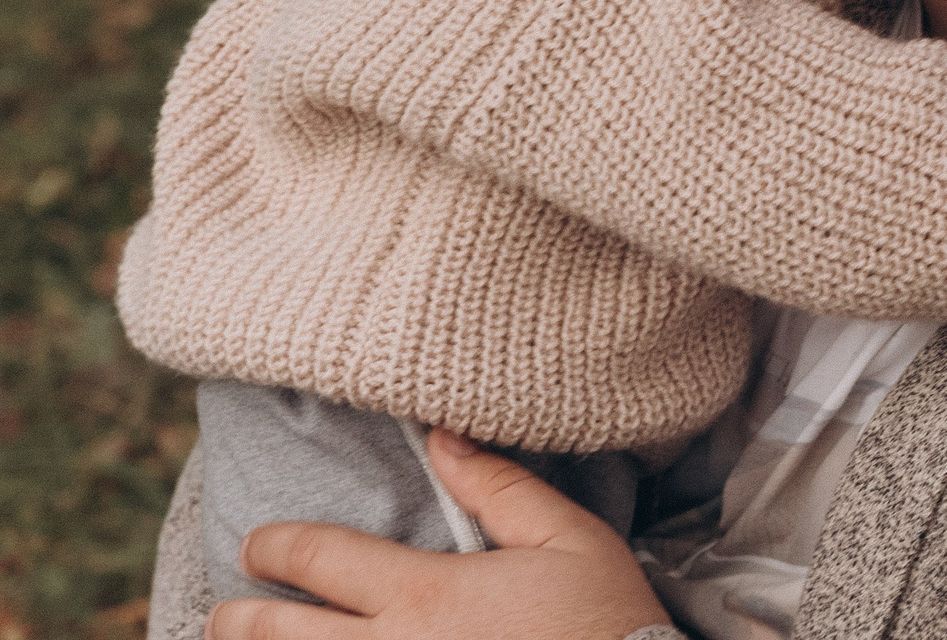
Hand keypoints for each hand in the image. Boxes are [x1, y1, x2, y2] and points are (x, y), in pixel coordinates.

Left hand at [206, 428, 668, 639]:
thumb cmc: (607, 625)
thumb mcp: (571, 541)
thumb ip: (502, 489)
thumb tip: (444, 436)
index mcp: (426, 593)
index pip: (317, 558)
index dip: (275, 545)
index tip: (259, 543)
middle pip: (274, 634)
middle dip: (237, 617)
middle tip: (230, 609)